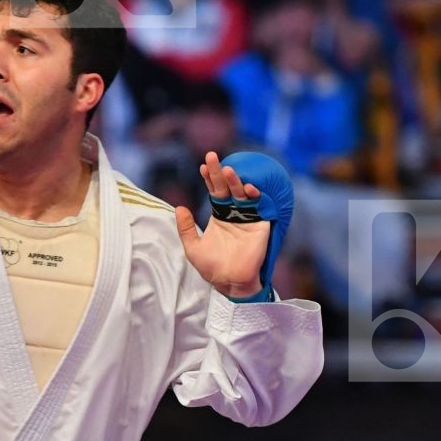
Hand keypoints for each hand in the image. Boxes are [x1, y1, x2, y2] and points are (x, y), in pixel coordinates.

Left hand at [173, 151, 268, 298]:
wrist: (230, 283)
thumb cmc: (212, 268)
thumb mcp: (193, 247)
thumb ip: (186, 228)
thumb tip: (180, 207)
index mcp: (219, 215)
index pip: (214, 191)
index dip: (208, 179)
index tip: (201, 167)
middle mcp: (234, 212)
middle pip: (226, 187)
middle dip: (219, 172)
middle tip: (212, 156)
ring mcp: (247, 216)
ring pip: (242, 192)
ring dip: (236, 180)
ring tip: (228, 170)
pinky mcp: (260, 223)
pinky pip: (260, 205)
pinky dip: (255, 195)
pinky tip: (248, 188)